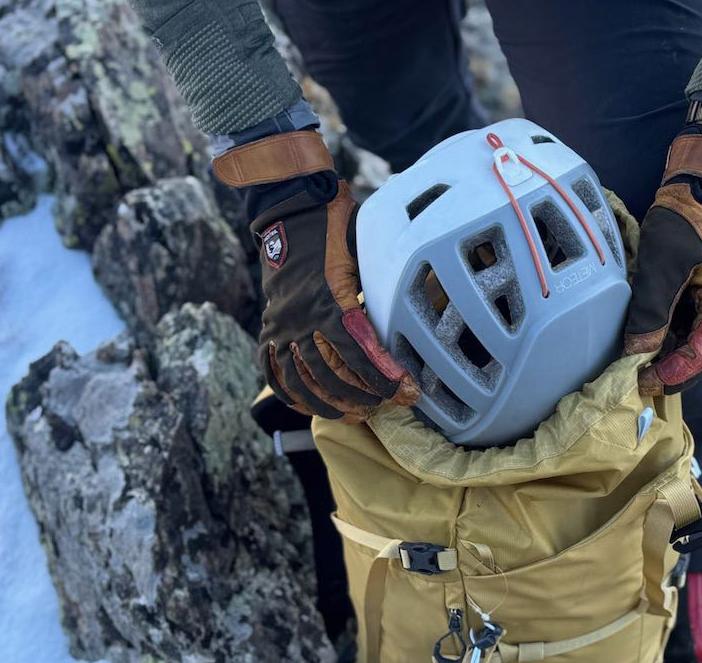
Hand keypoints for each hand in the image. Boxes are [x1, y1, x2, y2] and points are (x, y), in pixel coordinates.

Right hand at [252, 181, 419, 420]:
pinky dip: (294, 395)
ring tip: (359, 412)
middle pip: (333, 375)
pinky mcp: (268, 329)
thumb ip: (385, 280)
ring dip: (333, 403)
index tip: (408, 392)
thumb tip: (432, 289)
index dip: (385, 377)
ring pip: (304, 381)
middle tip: (388, 403)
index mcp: (328, 300)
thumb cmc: (335, 228)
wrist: (289, 211)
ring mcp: (280, 327)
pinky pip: (275, 373)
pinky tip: (314, 407)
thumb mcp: (364, 249)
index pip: (360, 352)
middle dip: (364, 395)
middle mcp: (300, 319)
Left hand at [624, 126, 701, 394]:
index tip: (645, 380)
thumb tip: (638, 353)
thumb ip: (651, 309)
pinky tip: (651, 345)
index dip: (676, 371)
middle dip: (676, 373)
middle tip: (641, 383)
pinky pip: (696, 327)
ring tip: (641, 367)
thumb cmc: (684, 218)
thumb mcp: (662, 262)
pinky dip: (675, 341)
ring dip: (674, 359)